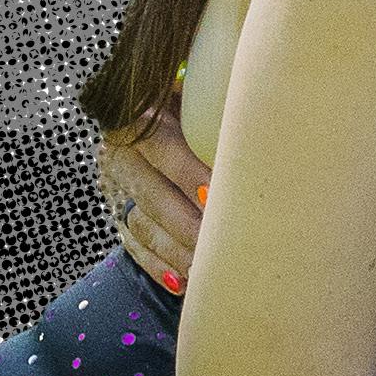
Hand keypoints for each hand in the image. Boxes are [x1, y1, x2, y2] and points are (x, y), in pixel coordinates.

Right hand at [97, 100, 206, 293]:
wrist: (154, 110)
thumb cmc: (194, 101)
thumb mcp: (197, 92)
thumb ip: (215, 101)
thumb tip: (260, 104)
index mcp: (138, 116)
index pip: (158, 144)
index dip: (186, 170)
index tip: (216, 194)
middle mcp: (121, 153)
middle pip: (150, 194)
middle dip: (187, 224)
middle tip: (221, 245)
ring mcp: (116, 186)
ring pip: (143, 223)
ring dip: (176, 251)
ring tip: (207, 270)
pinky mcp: (117, 211)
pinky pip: (134, 243)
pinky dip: (158, 265)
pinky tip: (182, 284)